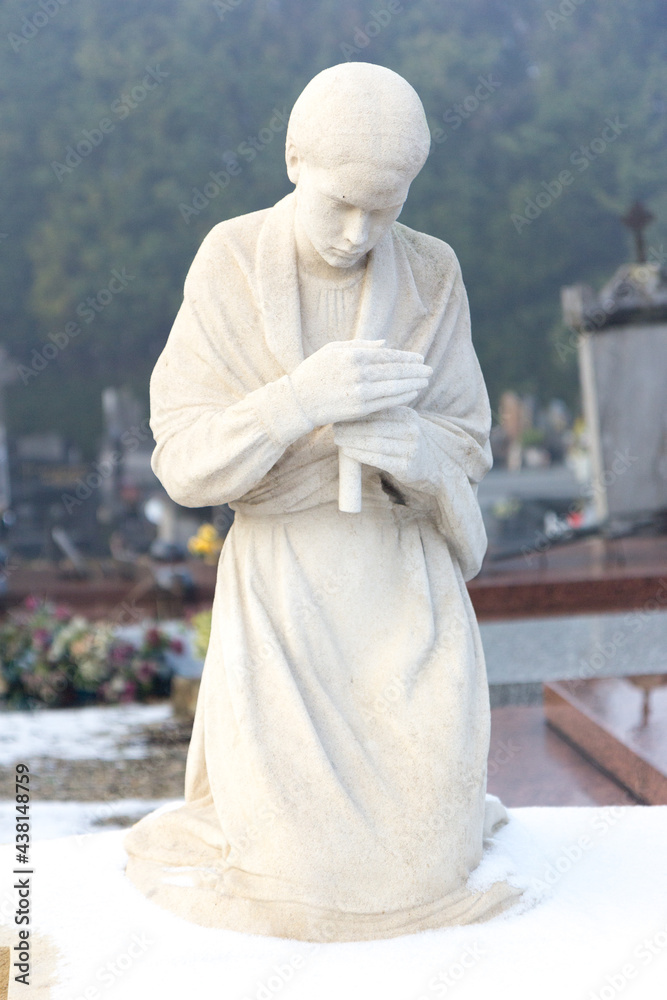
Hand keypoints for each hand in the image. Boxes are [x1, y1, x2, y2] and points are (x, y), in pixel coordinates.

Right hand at [288, 340, 431, 427]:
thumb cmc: (314, 371)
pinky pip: (387, 402)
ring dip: (413, 383)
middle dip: (415, 370)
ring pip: (395, 386)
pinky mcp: (359, 409)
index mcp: (353, 355)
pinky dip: (402, 396)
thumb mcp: (333, 349)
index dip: (407, 357)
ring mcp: (360, 392)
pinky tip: (412, 393)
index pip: (388, 355)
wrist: (299, 400)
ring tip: (425, 381)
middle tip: (429, 369)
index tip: (419, 358)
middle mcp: (359, 372)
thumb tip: (385, 343)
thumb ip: (360, 345)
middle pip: (395, 370)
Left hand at [333, 406, 429, 484]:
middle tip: (335, 429)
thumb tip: (348, 411)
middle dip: (352, 428)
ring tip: (338, 439)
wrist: (431, 464)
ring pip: (375, 443)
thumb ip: (381, 417)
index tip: (339, 415)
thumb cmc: (406, 442)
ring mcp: (410, 449)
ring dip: (353, 441)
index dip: (357, 414)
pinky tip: (348, 452)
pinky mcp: (406, 467)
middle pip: (375, 427)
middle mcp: (411, 430)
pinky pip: (379, 459)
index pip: (378, 412)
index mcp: (407, 415)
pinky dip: (361, 455)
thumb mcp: (399, 424)